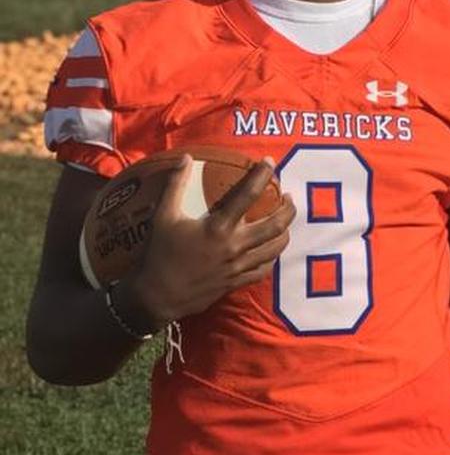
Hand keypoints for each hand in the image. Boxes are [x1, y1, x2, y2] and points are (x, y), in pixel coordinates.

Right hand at [126, 156, 294, 324]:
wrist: (155, 297)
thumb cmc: (158, 254)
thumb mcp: (162, 216)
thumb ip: (175, 184)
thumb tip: (185, 157)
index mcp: (218, 227)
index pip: (248, 194)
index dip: (263, 175)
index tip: (270, 162)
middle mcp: (234, 246)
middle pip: (275, 225)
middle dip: (288, 209)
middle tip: (288, 197)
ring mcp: (237, 267)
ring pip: (274, 248)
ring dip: (285, 232)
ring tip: (286, 221)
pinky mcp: (235, 283)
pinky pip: (263, 270)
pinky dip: (272, 258)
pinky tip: (271, 250)